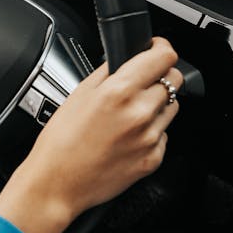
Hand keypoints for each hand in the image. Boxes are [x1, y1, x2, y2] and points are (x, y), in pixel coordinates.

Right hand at [0, 37, 182, 232]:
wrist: (57, 184)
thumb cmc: (60, 143)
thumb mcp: (77, 95)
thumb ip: (107, 73)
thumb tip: (125, 58)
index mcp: (119, 92)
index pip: (164, 57)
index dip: (161, 48)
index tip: (156, 49)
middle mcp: (140, 113)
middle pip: (175, 79)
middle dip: (160, 75)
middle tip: (142, 82)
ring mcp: (150, 137)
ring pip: (172, 107)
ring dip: (157, 104)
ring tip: (130, 115)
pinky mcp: (154, 158)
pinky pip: (164, 135)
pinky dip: (151, 131)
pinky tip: (127, 137)